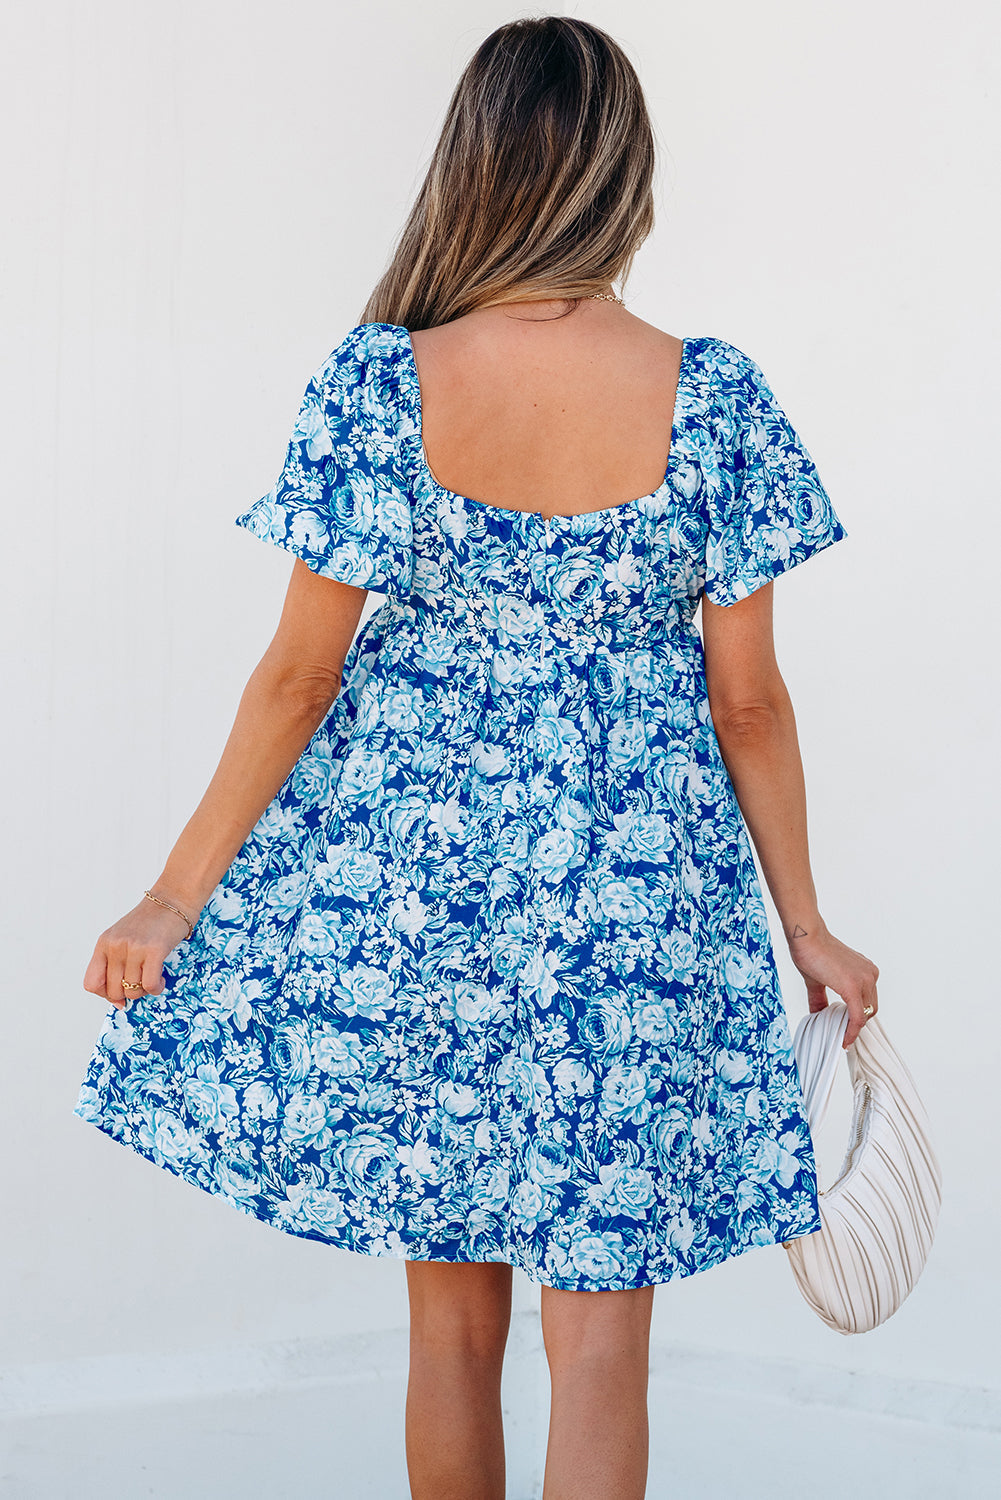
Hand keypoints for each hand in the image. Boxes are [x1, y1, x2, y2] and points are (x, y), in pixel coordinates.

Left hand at [83, 895, 192, 1009]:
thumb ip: (116, 965)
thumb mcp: (123, 939)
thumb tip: (119, 1001)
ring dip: (144, 991)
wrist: (173, 899)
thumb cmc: (151, 922)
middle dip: (128, 994)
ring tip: (153, 979)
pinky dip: (156, 988)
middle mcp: (116, 945)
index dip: (106, 994)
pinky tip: (161, 980)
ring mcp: (134, 947)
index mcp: (104, 943)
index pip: (92, 983)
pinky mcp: (154, 949)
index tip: (120, 993)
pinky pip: (149, 984)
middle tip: (140, 984)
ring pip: (132, 990)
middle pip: (113, 990)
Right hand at [786, 920, 879, 1048]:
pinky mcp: (854, 988)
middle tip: (842, 1032)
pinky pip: (858, 1017)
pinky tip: (844, 1037)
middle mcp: (870, 975)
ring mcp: (864, 981)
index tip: (847, 1029)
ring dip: (853, 1027)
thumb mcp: (819, 980)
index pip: (868, 1000)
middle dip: (857, 1022)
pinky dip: (852, 1030)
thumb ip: (821, 999)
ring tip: (840, 1035)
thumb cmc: (811, 951)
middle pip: (870, 1009)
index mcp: (865, 971)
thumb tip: (817, 1015)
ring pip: (865, 1014)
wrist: (806, 938)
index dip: (858, 1017)